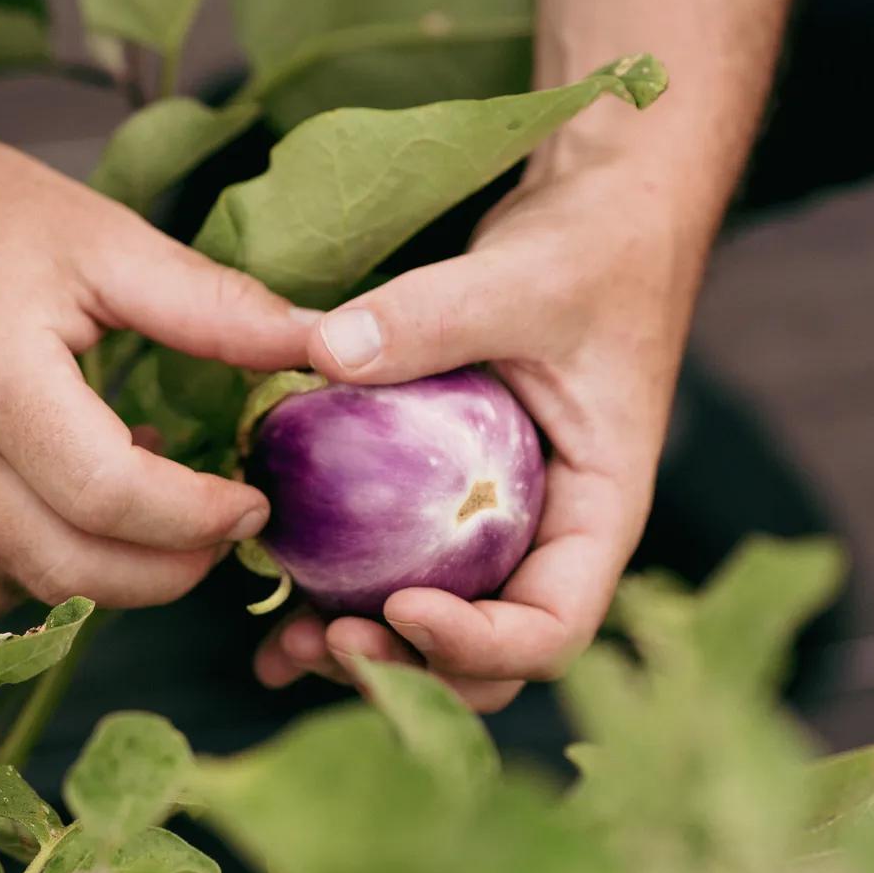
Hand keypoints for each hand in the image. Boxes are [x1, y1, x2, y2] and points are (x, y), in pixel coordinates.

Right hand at [0, 101, 312, 618]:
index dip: (200, 518)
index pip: (113, 500)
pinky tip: (70, 514)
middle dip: (171, 570)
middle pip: (72, 571)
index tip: (253, 499)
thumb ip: (212, 304)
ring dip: (110, 575)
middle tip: (225, 526)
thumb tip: (319, 342)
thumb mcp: (100, 236)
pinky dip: (35, 576)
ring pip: (25, 590)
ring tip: (154, 508)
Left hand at [254, 153, 704, 710]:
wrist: (602, 203)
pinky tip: (271, 598)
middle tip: (319, 642)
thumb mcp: (524, 278)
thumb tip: (322, 352)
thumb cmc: (593, 244)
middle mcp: (548, 534)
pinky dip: (341, 587)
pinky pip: (396, 556)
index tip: (400, 606)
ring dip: (366, 647)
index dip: (479, 644)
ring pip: (436, 621)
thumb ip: (434, 316)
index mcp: (598, 510)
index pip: (554, 623)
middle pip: (489, 653)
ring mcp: (494, 517)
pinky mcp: (443, 490)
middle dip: (407, 668)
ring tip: (284, 646)